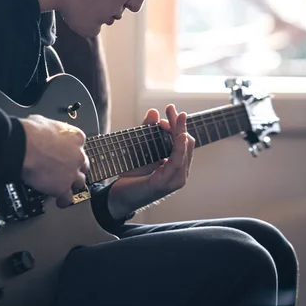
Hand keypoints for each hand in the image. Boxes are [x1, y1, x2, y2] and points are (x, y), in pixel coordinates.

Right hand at [20, 115, 88, 207]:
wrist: (21, 147)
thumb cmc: (29, 133)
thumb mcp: (44, 122)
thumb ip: (51, 129)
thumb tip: (44, 128)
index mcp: (76, 137)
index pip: (80, 147)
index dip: (71, 152)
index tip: (66, 154)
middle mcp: (78, 155)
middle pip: (83, 165)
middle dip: (75, 168)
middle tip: (66, 169)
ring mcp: (72, 172)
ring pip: (79, 182)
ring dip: (71, 183)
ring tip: (63, 185)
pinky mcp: (62, 187)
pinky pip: (68, 198)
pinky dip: (64, 200)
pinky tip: (60, 201)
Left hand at [108, 104, 194, 218]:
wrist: (118, 197)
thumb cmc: (131, 176)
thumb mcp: (140, 150)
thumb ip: (147, 131)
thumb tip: (154, 112)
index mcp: (176, 165)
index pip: (184, 140)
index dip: (178, 124)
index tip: (169, 109)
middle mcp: (180, 172)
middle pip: (186, 142)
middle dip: (179, 124)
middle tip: (170, 108)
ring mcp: (175, 179)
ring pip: (184, 150)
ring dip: (180, 131)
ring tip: (177, 117)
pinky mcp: (165, 183)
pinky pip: (177, 162)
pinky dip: (179, 148)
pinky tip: (180, 136)